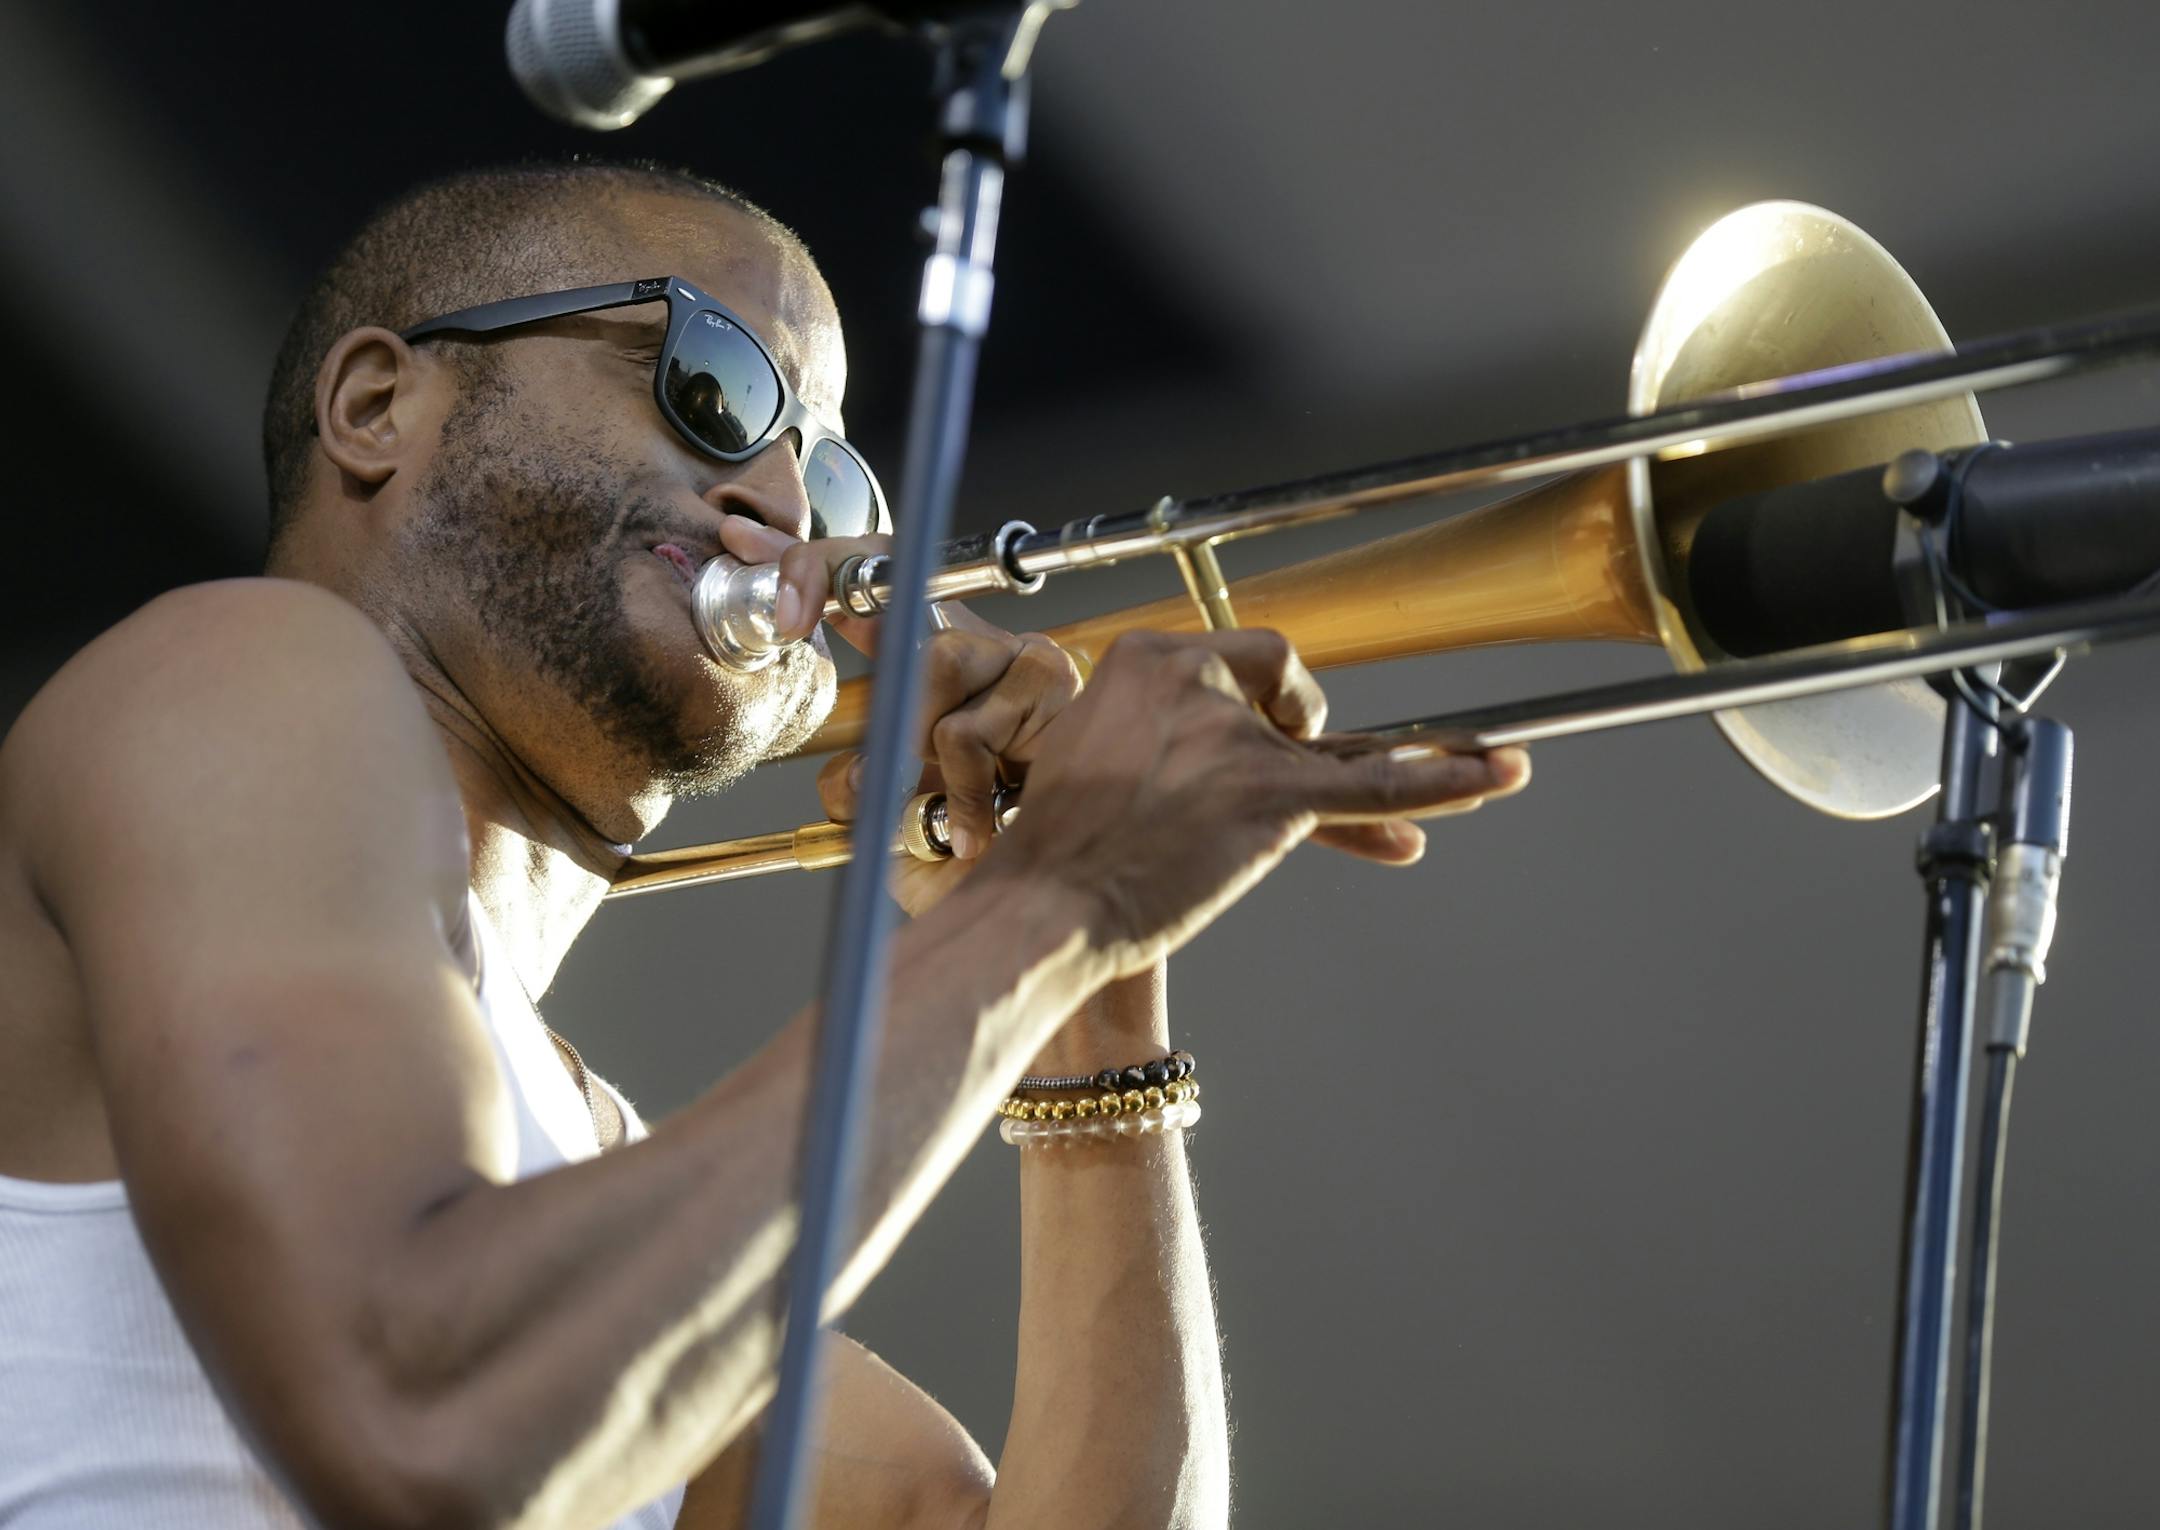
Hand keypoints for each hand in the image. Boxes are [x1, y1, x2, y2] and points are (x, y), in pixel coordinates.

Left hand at [722, 515, 1085, 911]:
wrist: (1042, 896)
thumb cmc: (965, 856)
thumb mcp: (889, 815)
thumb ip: (856, 780)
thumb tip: (845, 769)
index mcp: (931, 666)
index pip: (867, 583)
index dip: (806, 561)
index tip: (746, 551)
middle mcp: (979, 647)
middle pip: (903, 610)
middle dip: (869, 678)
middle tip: (870, 777)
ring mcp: (1021, 657)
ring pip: (938, 662)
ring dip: (919, 745)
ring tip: (932, 807)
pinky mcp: (1053, 681)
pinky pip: (969, 726)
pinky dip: (957, 789)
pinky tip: (971, 830)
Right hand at [979, 628, 1529, 977]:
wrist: (1043, 906)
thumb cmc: (1062, 849)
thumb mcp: (1095, 752)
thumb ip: (1158, 731)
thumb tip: (1207, 750)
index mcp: (1144, 656)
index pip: (1241, 659)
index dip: (1266, 702)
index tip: (1265, 737)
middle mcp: (1192, 679)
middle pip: (1289, 691)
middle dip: (1299, 736)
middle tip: (1264, 793)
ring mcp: (1236, 738)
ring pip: (1334, 745)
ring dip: (1394, 762)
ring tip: (1470, 763)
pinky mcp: (1270, 796)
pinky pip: (1374, 784)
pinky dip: (1445, 780)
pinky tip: (1500, 772)